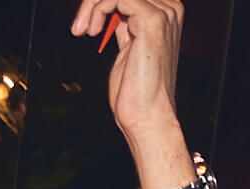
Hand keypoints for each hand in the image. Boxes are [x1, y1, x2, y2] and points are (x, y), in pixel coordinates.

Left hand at [71, 0, 184, 139]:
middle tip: (79, 26)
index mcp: (166, 12)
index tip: (85, 22)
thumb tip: (108, 10)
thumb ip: (123, 25)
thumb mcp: (127, 48)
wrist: (146, 115)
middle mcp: (170, 8)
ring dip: (93, 4)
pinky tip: (92, 31)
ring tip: (84, 30)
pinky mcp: (152, 21)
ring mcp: (164, 13)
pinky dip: (98, 10)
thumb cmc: (135, 90)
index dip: (103, 1)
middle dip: (95, 1)